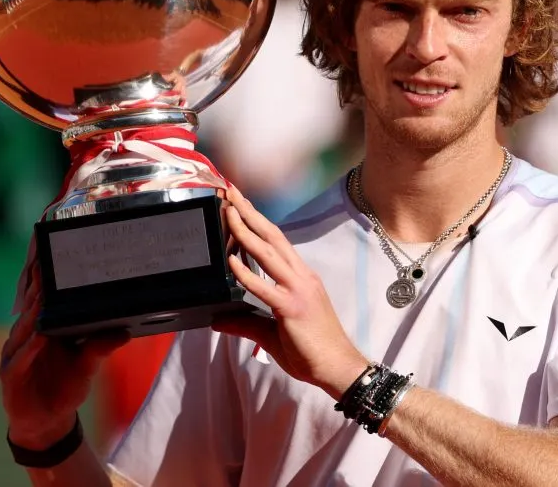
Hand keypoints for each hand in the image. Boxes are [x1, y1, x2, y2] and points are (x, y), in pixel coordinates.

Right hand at [0, 259, 128, 449]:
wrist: (46, 421)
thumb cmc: (64, 385)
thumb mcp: (87, 363)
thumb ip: (101, 345)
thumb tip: (126, 330)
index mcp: (41, 325)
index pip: (40, 294)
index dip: (41, 272)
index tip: (46, 247)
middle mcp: (25, 334)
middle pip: (29, 305)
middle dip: (35, 283)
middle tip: (43, 260)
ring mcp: (16, 353)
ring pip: (23, 328)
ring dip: (32, 310)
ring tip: (41, 293)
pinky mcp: (12, 375)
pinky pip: (20, 359)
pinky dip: (30, 347)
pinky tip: (39, 337)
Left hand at [213, 187, 368, 399]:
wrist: (338, 368)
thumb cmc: (312, 351)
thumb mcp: (272, 334)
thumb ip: (246, 322)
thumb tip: (219, 319)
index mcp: (299, 277)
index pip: (275, 241)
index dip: (257, 220)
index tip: (240, 202)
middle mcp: (301, 276)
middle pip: (272, 236)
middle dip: (250, 212)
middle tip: (230, 191)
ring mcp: (298, 290)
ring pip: (269, 253)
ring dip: (246, 230)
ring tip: (228, 211)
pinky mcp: (293, 308)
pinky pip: (265, 287)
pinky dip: (247, 272)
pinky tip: (231, 260)